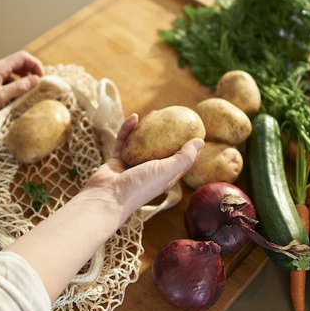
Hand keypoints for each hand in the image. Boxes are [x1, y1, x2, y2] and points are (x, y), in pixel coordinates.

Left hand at [0, 51, 43, 125]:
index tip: (42, 79)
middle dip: (31, 72)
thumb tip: (36, 80)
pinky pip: (5, 81)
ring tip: (27, 94)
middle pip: (19, 63)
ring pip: (12, 73)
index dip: (36, 65)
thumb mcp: (0, 97)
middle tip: (38, 86)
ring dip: (22, 81)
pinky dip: (13, 87)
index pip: (24, 57)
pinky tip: (13, 99)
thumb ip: (19, 87)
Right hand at [81, 114, 203, 223]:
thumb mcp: (168, 171)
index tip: (192, 130)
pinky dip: (128, 130)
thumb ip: (184, 157)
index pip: (179, 161)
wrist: (108, 196)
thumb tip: (200, 142)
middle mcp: (149, 171)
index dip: (187, 147)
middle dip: (165, 134)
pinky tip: (134, 116)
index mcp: (164, 177)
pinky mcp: (117, 160)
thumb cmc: (140, 186)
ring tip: (153, 114)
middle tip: (171, 117)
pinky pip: (123, 141)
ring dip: (146, 129)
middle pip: (159, 149)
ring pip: (140, 143)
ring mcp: (132, 165)